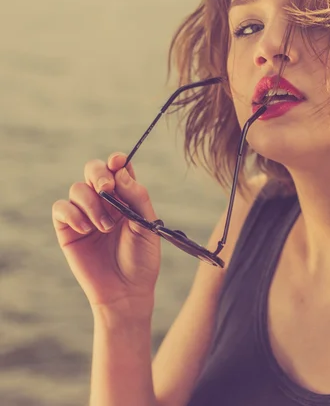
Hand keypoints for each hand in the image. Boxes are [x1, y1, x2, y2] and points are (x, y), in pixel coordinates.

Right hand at [52, 153, 160, 314]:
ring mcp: (85, 214)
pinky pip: (61, 208)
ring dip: (91, 203)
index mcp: (127, 196)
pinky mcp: (68, 230)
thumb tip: (121, 172)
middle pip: (93, 170)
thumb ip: (137, 197)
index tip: (118, 161)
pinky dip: (72, 213)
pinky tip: (86, 229)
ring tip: (105, 226)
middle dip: (98, 174)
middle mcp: (105, 201)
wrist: (127, 291)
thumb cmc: (142, 258)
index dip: (117, 160)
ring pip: (77, 188)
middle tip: (107, 189)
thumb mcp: (147, 225)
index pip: (118, 168)